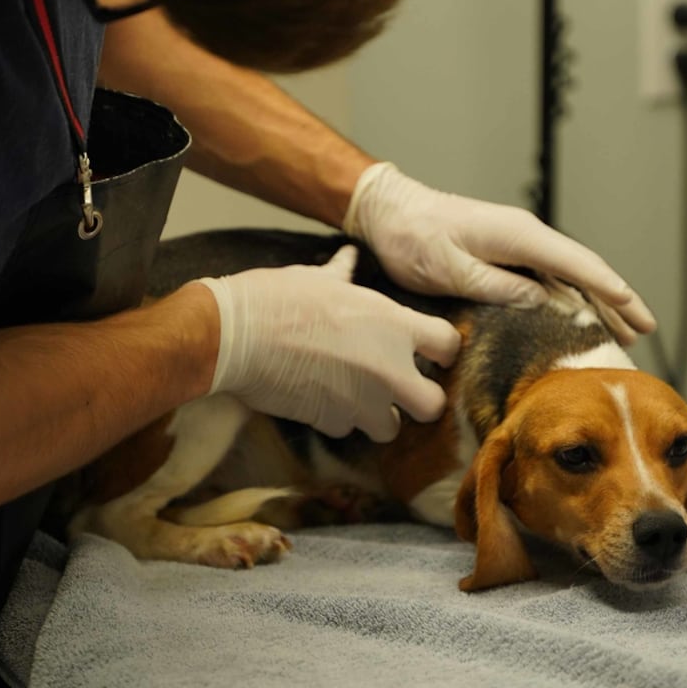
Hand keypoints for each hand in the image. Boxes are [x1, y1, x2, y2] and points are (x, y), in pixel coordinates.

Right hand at [196, 246, 461, 441]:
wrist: (238, 335)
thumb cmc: (280, 298)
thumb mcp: (320, 279)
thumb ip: (344, 274)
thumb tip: (348, 258)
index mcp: (395, 326)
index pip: (448, 345)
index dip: (442, 351)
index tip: (429, 353)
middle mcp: (389, 369)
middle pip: (433, 405)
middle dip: (419, 401)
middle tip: (400, 389)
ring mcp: (362, 402)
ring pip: (390, 428)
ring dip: (378, 417)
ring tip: (357, 399)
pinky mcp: (332, 422)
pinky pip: (346, 430)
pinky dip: (338, 420)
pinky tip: (321, 401)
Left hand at [344, 163, 656, 344]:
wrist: (389, 212)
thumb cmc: (414, 238)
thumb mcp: (453, 270)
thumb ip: (499, 288)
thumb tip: (543, 305)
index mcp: (518, 237)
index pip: (577, 265)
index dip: (610, 290)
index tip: (636, 311)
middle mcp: (526, 238)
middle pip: (583, 272)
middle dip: (617, 300)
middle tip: (645, 330)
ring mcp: (518, 246)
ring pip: (570, 278)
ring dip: (598, 304)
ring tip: (625, 331)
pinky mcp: (506, 256)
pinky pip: (549, 280)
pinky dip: (572, 300)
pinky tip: (581, 318)